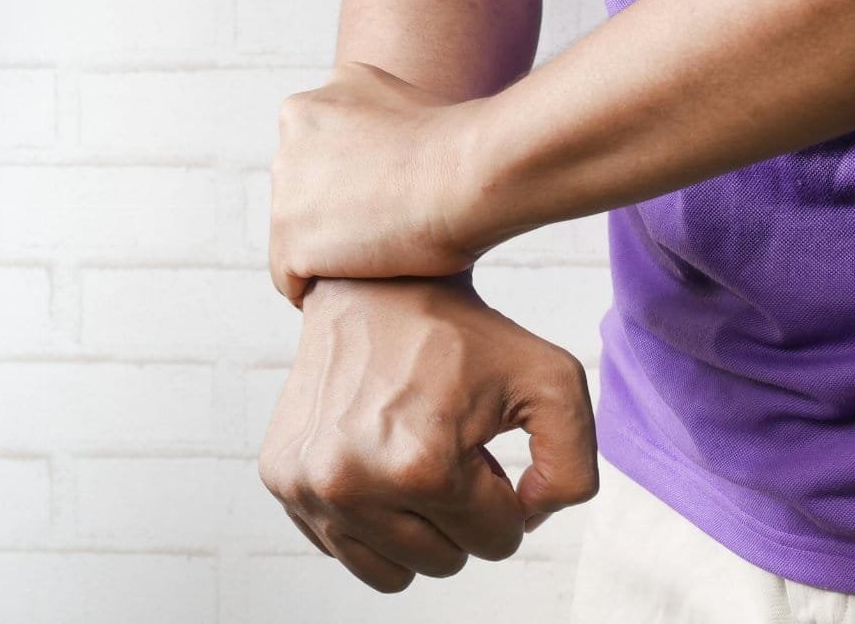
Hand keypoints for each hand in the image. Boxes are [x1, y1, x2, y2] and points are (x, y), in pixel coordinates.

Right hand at [257, 275, 598, 591]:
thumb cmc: (461, 331)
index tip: (484, 450)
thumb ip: (573, 468)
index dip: (504, 497)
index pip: (497, 542)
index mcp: (422, 466)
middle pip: (445, 562)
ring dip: (416, 525)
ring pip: (392, 571)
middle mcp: (353, 484)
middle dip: (461, 513)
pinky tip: (377, 458)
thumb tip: (528, 521)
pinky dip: (370, 518)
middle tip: (448, 448)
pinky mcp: (281, 478)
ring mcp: (308, 485)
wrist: (372, 283)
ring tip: (413, 458)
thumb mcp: (551, 381)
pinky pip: (343, 547)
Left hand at [270, 62, 490, 306]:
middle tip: (374, 246)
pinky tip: (345, 304)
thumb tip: (382, 145)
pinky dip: (310, 293)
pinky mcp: (291, 241)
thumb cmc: (458, 146)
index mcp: (310, 107)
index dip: (341, 189)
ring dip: (322, 258)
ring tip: (363, 280)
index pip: (309, 158)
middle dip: (328, 219)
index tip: (372, 210)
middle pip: (296, 197)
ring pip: (290, 239)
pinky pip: (288, 279)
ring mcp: (285, 193)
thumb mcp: (401, 105)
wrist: (467, 173)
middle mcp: (288, 142)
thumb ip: (374, 122)